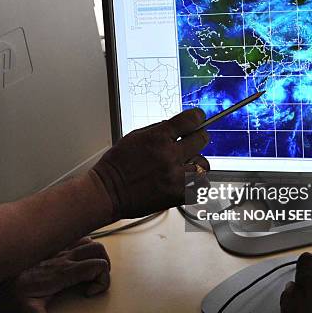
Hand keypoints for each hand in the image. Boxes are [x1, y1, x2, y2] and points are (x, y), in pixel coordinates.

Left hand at [0, 237, 110, 312]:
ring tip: (87, 269)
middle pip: (98, 249)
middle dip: (104, 265)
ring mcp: (57, 248)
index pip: (97, 266)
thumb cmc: (9, 291)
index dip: (102, 280)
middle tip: (94, 281)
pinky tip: (73, 257)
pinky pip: (73, 236)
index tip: (89, 293)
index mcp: (63, 273)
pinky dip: (81, 244)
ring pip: (88, 239)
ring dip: (94, 253)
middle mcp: (63, 257)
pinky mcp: (50, 244)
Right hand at [92, 108, 209, 218]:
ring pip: (204, 164)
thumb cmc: (116, 166)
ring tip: (185, 166)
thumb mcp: (134, 137)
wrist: (108, 192)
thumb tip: (177, 127)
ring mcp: (175, 176)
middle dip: (197, 138)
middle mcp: (169, 155)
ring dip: (196, 163)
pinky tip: (187, 181)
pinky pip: (201, 187)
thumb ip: (158, 130)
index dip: (197, 117)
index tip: (198, 119)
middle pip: (201, 139)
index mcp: (157, 137)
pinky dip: (196, 184)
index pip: (190, 120)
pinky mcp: (177, 194)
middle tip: (192, 143)